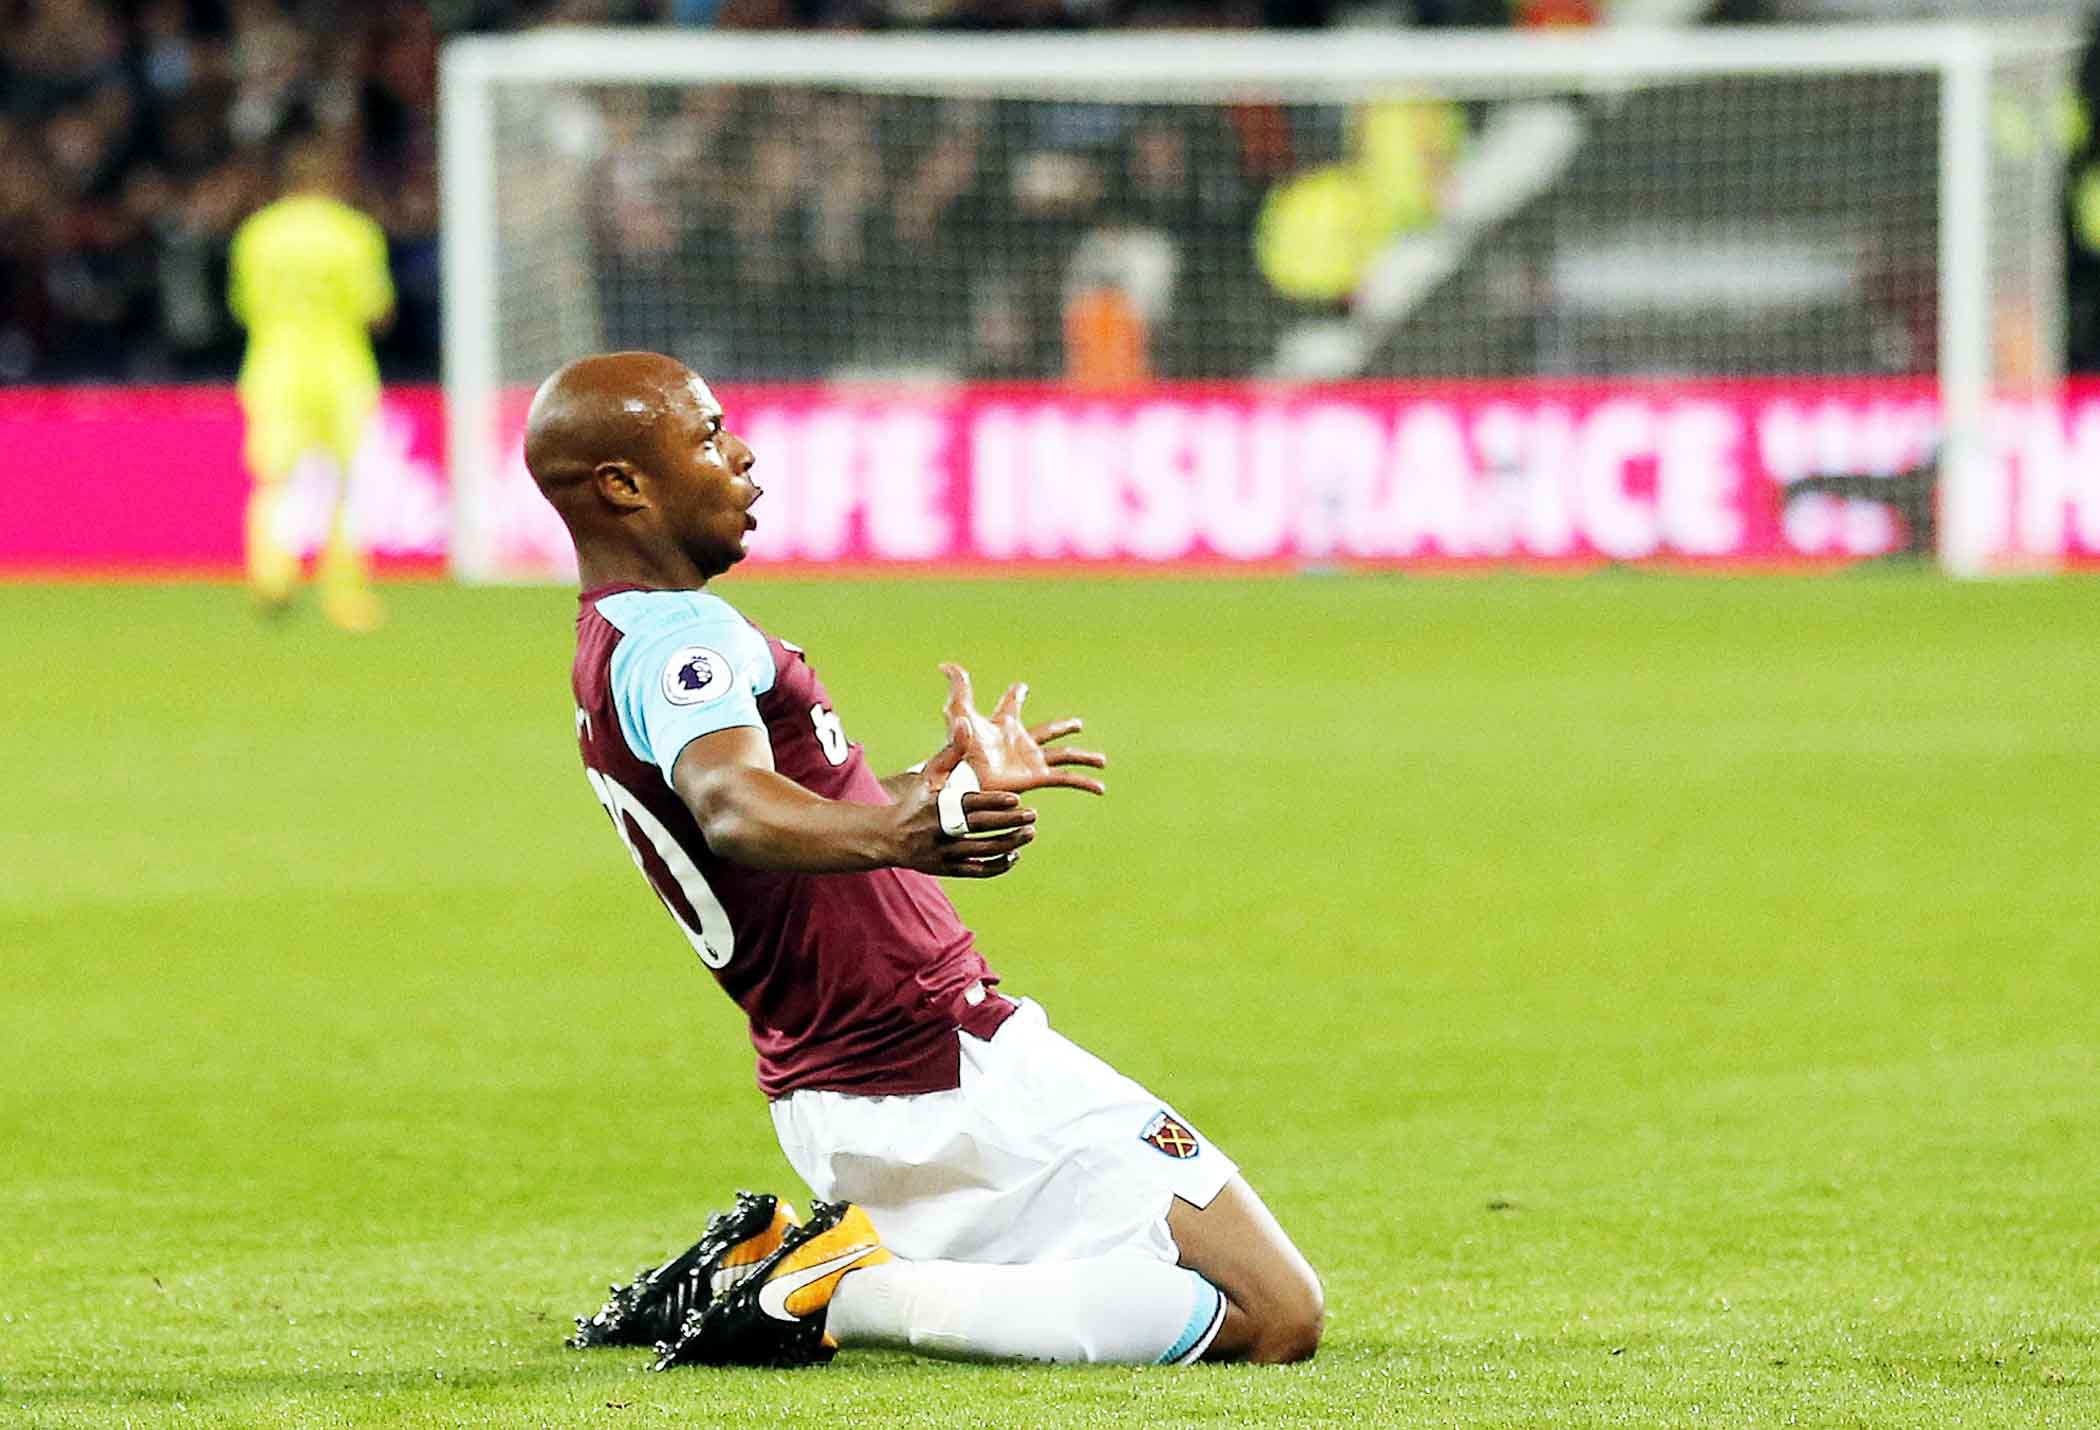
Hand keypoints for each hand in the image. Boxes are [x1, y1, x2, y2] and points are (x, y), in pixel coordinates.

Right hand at [891, 716, 1037, 878]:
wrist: (889, 838)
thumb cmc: (916, 802)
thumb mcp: (930, 775)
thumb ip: (952, 751)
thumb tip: (966, 722)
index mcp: (939, 806)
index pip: (971, 804)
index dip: (994, 802)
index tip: (1016, 799)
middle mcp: (942, 830)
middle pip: (981, 827)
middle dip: (1009, 822)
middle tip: (1033, 815)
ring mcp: (944, 852)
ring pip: (982, 850)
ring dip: (1009, 843)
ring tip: (1030, 833)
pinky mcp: (947, 869)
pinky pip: (977, 870)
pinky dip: (998, 865)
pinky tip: (1015, 855)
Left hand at [939, 663, 1107, 795]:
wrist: (965, 779)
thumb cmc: (961, 748)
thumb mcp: (959, 712)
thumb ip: (958, 687)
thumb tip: (944, 664)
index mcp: (1004, 725)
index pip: (1011, 706)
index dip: (1016, 695)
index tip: (1022, 687)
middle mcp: (1020, 742)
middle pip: (1047, 731)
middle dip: (1062, 727)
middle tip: (1077, 724)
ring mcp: (1031, 761)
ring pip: (1064, 755)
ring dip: (1084, 757)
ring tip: (1102, 761)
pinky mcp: (1037, 778)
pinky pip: (1066, 779)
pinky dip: (1084, 783)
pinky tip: (1099, 788)